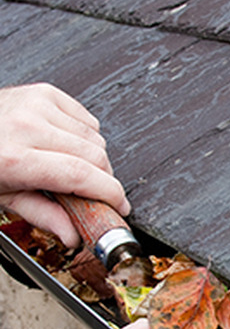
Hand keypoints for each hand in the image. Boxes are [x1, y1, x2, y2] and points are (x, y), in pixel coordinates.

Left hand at [0, 83, 129, 246]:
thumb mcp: (4, 197)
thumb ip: (44, 216)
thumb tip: (73, 235)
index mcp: (15, 158)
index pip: (81, 175)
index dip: (110, 194)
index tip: (120, 206)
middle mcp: (27, 126)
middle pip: (96, 157)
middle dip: (103, 180)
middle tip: (94, 194)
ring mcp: (37, 105)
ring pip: (96, 138)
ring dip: (94, 159)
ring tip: (73, 168)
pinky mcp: (45, 93)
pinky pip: (87, 119)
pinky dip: (86, 137)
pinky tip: (68, 146)